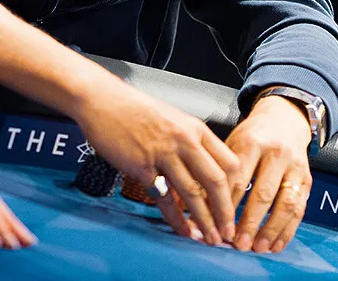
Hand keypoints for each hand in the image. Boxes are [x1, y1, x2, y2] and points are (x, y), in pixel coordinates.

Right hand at [77, 75, 240, 245]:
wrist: (101, 99)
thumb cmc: (133, 108)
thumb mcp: (171, 118)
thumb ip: (189, 143)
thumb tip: (201, 172)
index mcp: (194, 128)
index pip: (229, 162)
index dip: (236, 189)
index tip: (236, 206)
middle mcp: (183, 140)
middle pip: (215, 181)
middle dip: (225, 212)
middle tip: (229, 232)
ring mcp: (162, 153)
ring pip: (192, 194)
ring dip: (204, 221)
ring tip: (210, 238)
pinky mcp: (141, 166)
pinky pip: (163, 199)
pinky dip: (175, 218)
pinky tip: (182, 229)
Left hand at [226, 94, 312, 252]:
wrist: (283, 120)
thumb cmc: (250, 136)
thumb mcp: (228, 143)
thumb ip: (212, 170)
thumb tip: (184, 199)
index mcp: (250, 143)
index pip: (236, 178)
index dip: (225, 204)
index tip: (215, 224)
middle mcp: (276, 154)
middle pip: (262, 193)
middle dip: (249, 222)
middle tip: (237, 243)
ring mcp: (295, 168)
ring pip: (285, 204)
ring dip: (270, 230)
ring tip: (257, 248)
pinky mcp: (307, 180)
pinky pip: (300, 209)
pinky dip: (288, 230)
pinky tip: (275, 244)